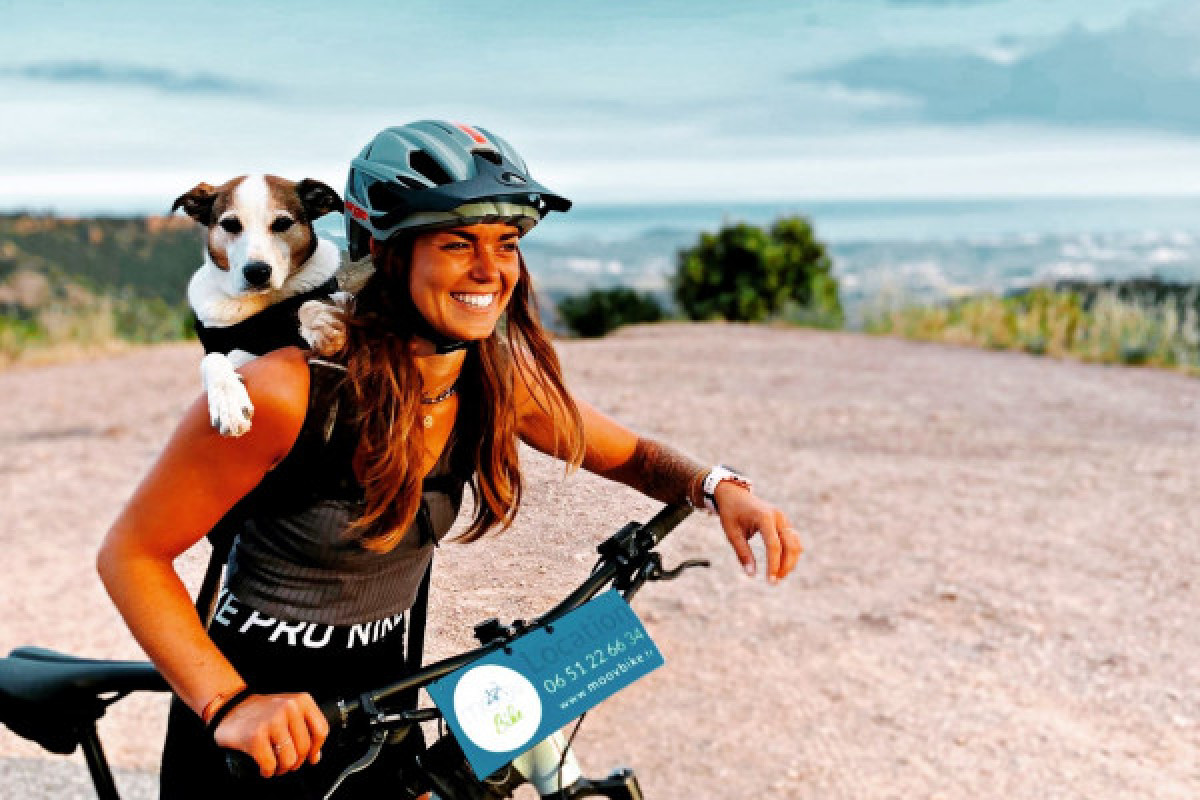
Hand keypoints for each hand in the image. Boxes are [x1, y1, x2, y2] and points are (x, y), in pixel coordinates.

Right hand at [211, 692, 329, 777]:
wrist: (229, 707)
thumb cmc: (260, 711)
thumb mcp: (288, 710)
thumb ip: (304, 727)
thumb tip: (315, 756)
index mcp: (301, 701)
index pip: (321, 730)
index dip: (316, 748)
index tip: (311, 757)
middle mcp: (289, 708)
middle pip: (304, 748)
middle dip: (296, 762)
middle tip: (287, 763)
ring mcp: (272, 722)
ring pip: (289, 759)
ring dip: (282, 768)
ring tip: (275, 765)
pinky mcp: (256, 737)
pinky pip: (270, 765)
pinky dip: (268, 771)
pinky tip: (264, 768)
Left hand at [713, 482, 802, 583]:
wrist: (734, 494)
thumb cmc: (731, 513)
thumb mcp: (732, 533)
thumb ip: (742, 553)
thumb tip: (751, 574)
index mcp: (764, 517)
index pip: (773, 545)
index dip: (773, 564)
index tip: (770, 580)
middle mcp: (778, 517)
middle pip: (790, 546)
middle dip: (785, 566)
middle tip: (775, 581)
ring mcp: (784, 519)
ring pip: (795, 544)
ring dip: (790, 562)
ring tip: (778, 576)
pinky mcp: (785, 523)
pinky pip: (793, 540)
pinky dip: (790, 554)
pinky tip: (782, 565)